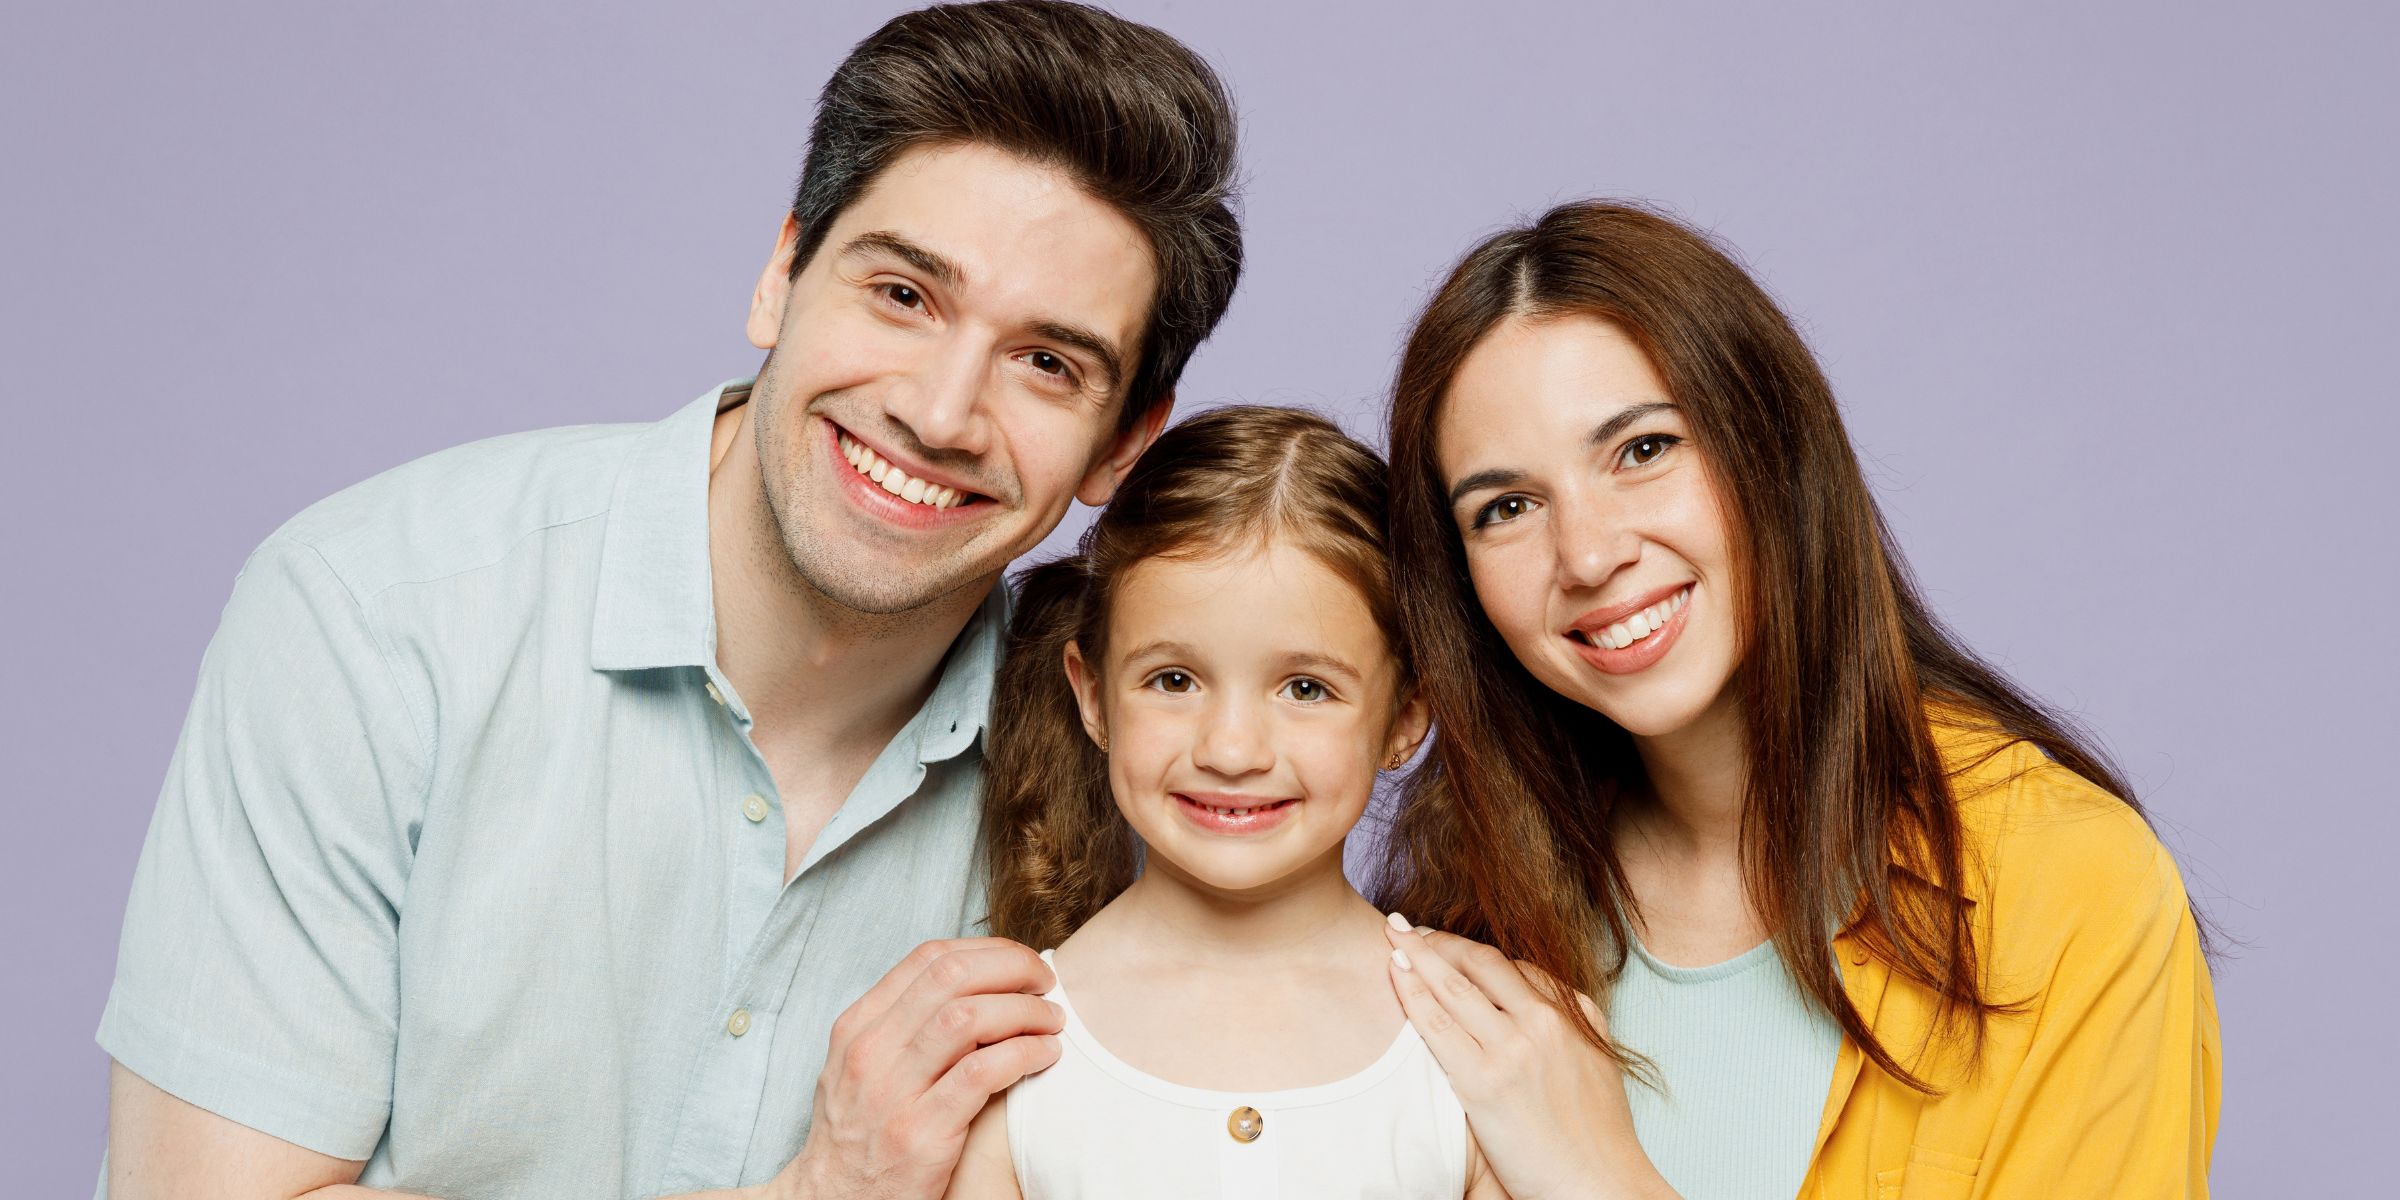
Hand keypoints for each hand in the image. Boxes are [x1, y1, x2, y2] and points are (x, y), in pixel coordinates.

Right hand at [772, 938, 1062, 1199]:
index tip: (1020, 963)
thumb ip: (904, 1024)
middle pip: (952, 977)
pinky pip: (982, 1073)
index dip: (987, 951)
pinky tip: (1043, 1056)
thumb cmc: (860, 1134)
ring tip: (1052, 1021)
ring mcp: (892, 1092)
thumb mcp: (863, 1066)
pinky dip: (1023, 1054)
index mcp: (859, 1026)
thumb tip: (973, 983)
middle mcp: (870, 1051)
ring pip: (969, 1018)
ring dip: (1025, 1012)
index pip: (929, 958)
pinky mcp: (921, 1134)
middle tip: (1045, 983)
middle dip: (1012, 968)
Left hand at [1384, 918, 1677, 1199]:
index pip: (1514, 966)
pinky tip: (1395, 975)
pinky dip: (1412, 993)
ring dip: (1418, 955)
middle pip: (1481, 963)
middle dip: (1441, 940)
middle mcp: (1544, 1023)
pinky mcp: (1483, 1082)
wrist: (1600, 1185)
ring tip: (1393, 937)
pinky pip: (1437, 1025)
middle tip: (1409, 929)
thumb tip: (1546, 1003)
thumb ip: (1573, 1026)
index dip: (1473, 950)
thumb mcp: (1598, 1063)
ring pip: (1454, 986)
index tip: (1448, 944)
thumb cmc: (1598, 1138)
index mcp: (1573, 1015)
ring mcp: (1512, 1050)